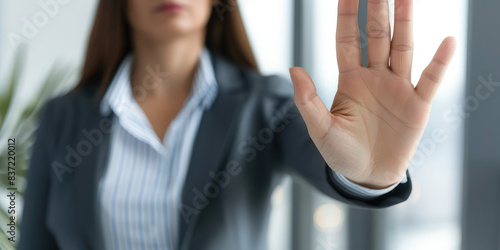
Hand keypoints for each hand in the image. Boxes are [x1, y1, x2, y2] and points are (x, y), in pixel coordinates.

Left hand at [289, 0, 455, 188]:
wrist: (367, 176)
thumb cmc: (341, 153)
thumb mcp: (320, 128)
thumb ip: (308, 100)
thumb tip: (293, 69)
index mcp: (350, 79)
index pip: (347, 40)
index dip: (346, 16)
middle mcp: (374, 77)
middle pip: (377, 37)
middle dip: (378, 10)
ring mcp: (397, 88)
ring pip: (402, 49)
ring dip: (405, 24)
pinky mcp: (416, 105)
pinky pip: (430, 80)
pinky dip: (439, 62)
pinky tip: (446, 41)